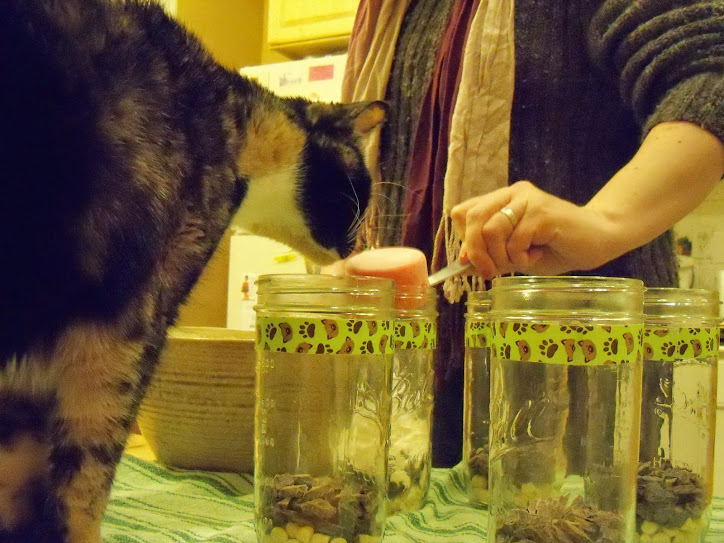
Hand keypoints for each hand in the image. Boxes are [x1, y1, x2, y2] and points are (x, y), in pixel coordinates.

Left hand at [451, 181, 616, 278]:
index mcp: (501, 200)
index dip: (464, 239)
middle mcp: (512, 194)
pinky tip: (537, 255)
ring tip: (521, 262)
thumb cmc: (554, 249)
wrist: (597, 241)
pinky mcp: (542, 212)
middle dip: (476, 252)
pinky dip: (521, 257)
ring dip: (501, 256)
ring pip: (491, 229)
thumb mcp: (514, 256)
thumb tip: (460, 264)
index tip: (472, 262)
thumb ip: (489, 255)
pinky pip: (515, 239)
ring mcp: (528, 200)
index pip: (463, 212)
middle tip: (490, 272)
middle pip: (473, 218)